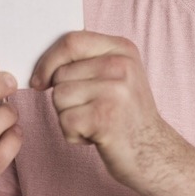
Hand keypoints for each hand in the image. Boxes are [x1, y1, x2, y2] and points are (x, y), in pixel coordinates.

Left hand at [30, 31, 178, 188]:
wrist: (154, 153)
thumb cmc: (126, 116)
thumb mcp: (117, 76)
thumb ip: (86, 62)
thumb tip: (41, 67)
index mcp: (122, 49)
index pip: (71, 41)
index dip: (48, 61)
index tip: (40, 80)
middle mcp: (121, 66)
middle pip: (60, 74)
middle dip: (64, 98)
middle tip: (91, 111)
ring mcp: (115, 91)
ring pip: (59, 97)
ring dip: (68, 117)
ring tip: (95, 123)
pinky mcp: (105, 117)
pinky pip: (64, 121)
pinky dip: (73, 135)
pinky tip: (95, 137)